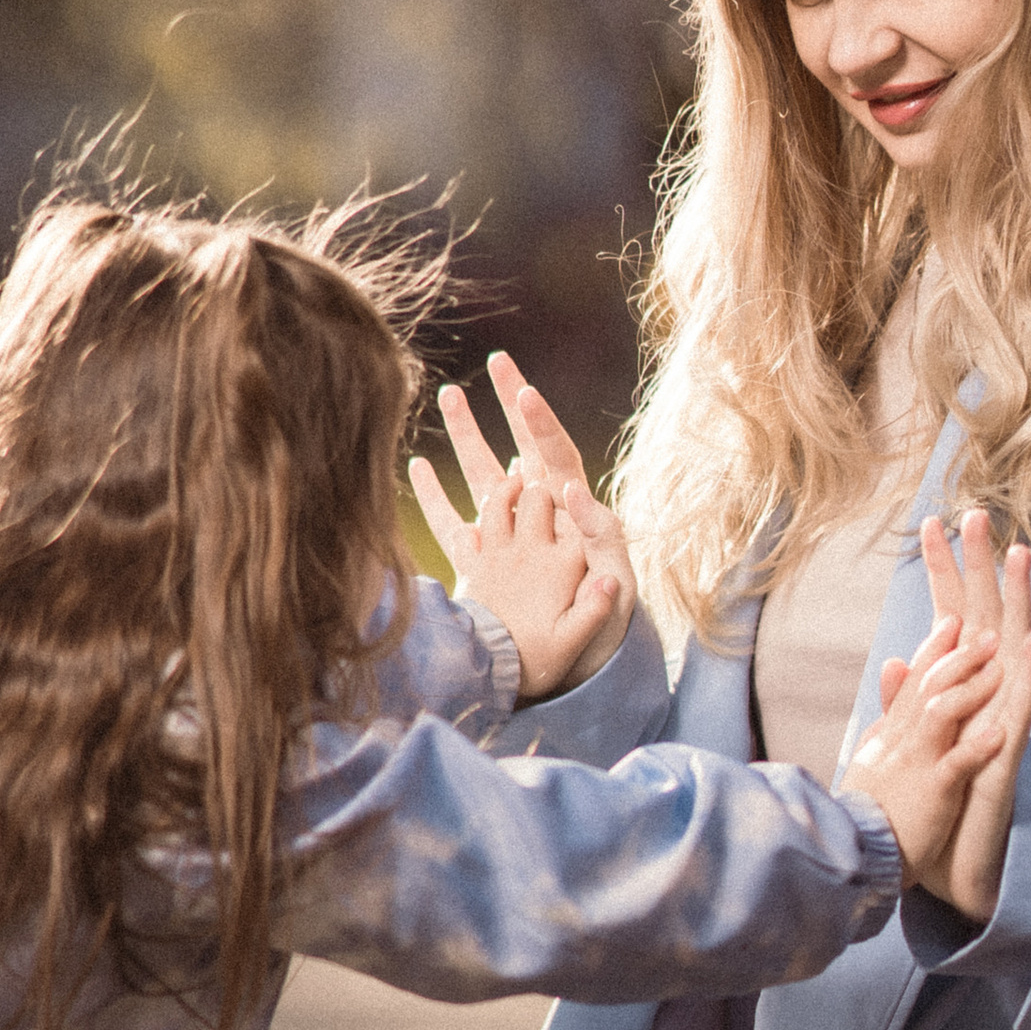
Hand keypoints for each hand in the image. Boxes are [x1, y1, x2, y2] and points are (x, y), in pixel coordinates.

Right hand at [408, 353, 637, 700]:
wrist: (579, 669)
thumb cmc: (605, 630)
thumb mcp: (614, 583)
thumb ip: (598, 538)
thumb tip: (572, 491)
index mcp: (576, 517)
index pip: (558, 457)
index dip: (543, 424)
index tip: (524, 392)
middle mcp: (543, 518)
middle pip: (524, 448)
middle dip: (510, 403)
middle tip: (498, 360)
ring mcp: (511, 536)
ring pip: (485, 474)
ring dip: (469, 435)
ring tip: (448, 394)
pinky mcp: (487, 560)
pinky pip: (455, 520)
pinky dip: (436, 493)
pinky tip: (416, 464)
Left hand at [843, 512, 1030, 918]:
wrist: (953, 870)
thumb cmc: (941, 809)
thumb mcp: (917, 747)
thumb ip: (906, 704)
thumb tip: (893, 660)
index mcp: (961, 691)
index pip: (952, 619)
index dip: (943, 573)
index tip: (930, 525)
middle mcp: (987, 696)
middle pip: (985, 617)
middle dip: (980, 566)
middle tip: (975, 513)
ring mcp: (1002, 721)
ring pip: (1014, 650)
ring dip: (1018, 604)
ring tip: (1020, 555)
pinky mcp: (1011, 754)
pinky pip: (1025, 709)